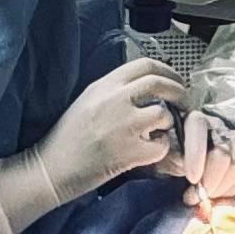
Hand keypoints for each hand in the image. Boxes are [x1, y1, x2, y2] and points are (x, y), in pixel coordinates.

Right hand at [0, 64, 187, 233]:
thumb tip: (147, 85)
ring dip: (167, 124)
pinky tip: (149, 152)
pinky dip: (161, 149)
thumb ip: (115, 91)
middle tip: (183, 102)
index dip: (167, 71)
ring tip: (159, 132)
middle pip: (159, 83)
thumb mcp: (88, 101)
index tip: (175, 80)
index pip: (145, 65)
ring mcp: (122, 125)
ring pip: (162, 114)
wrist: (51, 168)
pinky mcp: (128, 152)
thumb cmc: (67, 138)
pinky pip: (161, 145)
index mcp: (103, 85)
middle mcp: (114, 100)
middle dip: (178, 91)